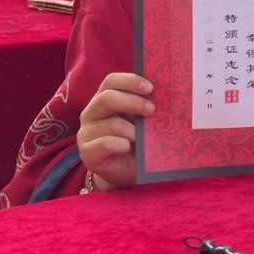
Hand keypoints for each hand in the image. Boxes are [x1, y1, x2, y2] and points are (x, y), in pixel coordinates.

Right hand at [78, 72, 154, 189]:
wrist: (126, 172)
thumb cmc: (137, 142)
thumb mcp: (142, 121)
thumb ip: (147, 106)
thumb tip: (166, 94)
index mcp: (104, 99)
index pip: (111, 81)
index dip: (130, 81)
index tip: (150, 88)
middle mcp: (92, 113)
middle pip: (107, 98)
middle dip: (132, 102)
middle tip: (151, 110)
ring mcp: (86, 133)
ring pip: (110, 123)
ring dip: (131, 130)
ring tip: (142, 138)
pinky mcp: (87, 153)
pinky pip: (104, 144)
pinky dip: (120, 144)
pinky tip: (128, 147)